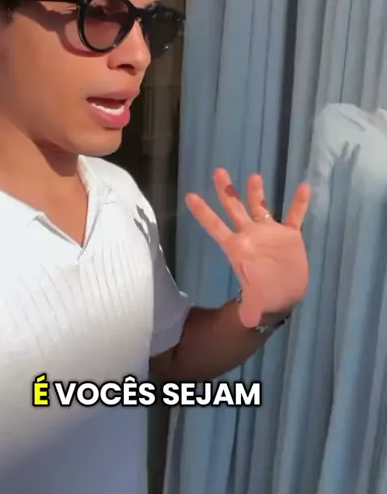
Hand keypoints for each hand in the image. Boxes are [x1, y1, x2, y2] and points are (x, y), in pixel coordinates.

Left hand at [185, 170, 310, 327]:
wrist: (282, 297)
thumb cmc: (262, 297)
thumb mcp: (254, 303)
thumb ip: (250, 309)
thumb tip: (247, 323)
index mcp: (237, 247)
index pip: (215, 226)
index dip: (203, 212)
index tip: (190, 196)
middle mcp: (250, 234)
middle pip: (234, 208)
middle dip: (226, 190)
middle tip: (217, 170)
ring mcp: (270, 233)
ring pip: (261, 206)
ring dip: (257, 192)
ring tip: (254, 176)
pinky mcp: (290, 236)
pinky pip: (295, 215)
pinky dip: (299, 203)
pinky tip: (303, 187)